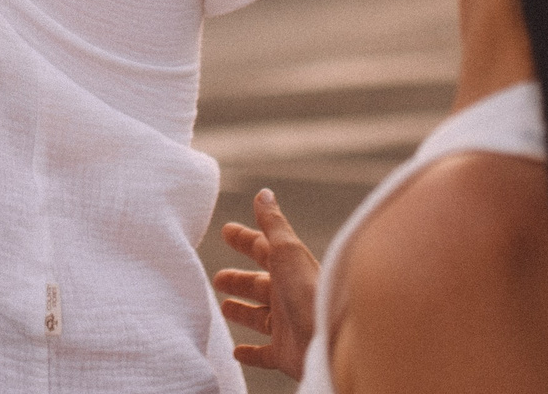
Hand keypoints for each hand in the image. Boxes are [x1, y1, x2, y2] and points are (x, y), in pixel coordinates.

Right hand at [216, 188, 320, 380]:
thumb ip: (273, 225)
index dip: (245, 240)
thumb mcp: (287, 251)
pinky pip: (264, 353)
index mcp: (291, 269)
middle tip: (217, 278)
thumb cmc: (307, 292)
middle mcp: (290, 296)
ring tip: (224, 308)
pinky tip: (236, 352)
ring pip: (260, 317)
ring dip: (242, 312)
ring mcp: (288, 326)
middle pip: (260, 284)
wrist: (330, 342)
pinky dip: (250, 353)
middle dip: (239, 279)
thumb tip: (264, 193)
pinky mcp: (285, 354)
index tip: (226, 231)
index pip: (264, 249)